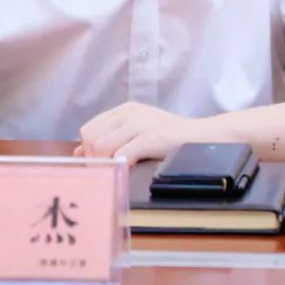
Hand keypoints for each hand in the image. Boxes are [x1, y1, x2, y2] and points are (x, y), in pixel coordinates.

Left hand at [75, 102, 207, 162]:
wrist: (204, 136)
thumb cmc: (172, 140)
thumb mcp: (138, 133)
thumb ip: (111, 139)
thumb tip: (79, 152)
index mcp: (125, 110)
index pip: (89, 128)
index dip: (87, 150)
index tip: (96, 166)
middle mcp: (130, 113)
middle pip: (91, 136)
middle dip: (93, 158)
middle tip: (104, 173)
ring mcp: (142, 123)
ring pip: (103, 145)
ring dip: (105, 164)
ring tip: (115, 173)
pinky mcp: (154, 136)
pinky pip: (124, 153)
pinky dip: (121, 166)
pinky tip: (128, 171)